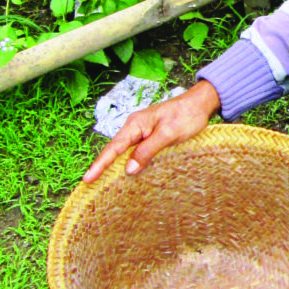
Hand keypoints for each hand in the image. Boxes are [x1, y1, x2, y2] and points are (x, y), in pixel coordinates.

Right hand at [83, 79, 220, 182]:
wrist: (200, 103)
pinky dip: (128, 161)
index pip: (113, 148)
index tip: (87, 179)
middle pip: (114, 149)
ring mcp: (142, 131)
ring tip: (101, 182)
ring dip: (114, 165)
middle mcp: (135, 127)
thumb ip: (148, 150)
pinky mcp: (150, 135)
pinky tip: (126, 171)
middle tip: (89, 184)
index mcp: (135, 124)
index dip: (100, 164)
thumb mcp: (168, 134)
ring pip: (124, 151)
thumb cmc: (186, 116)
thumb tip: (128, 169)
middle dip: (102, 166)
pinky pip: (134, 150)